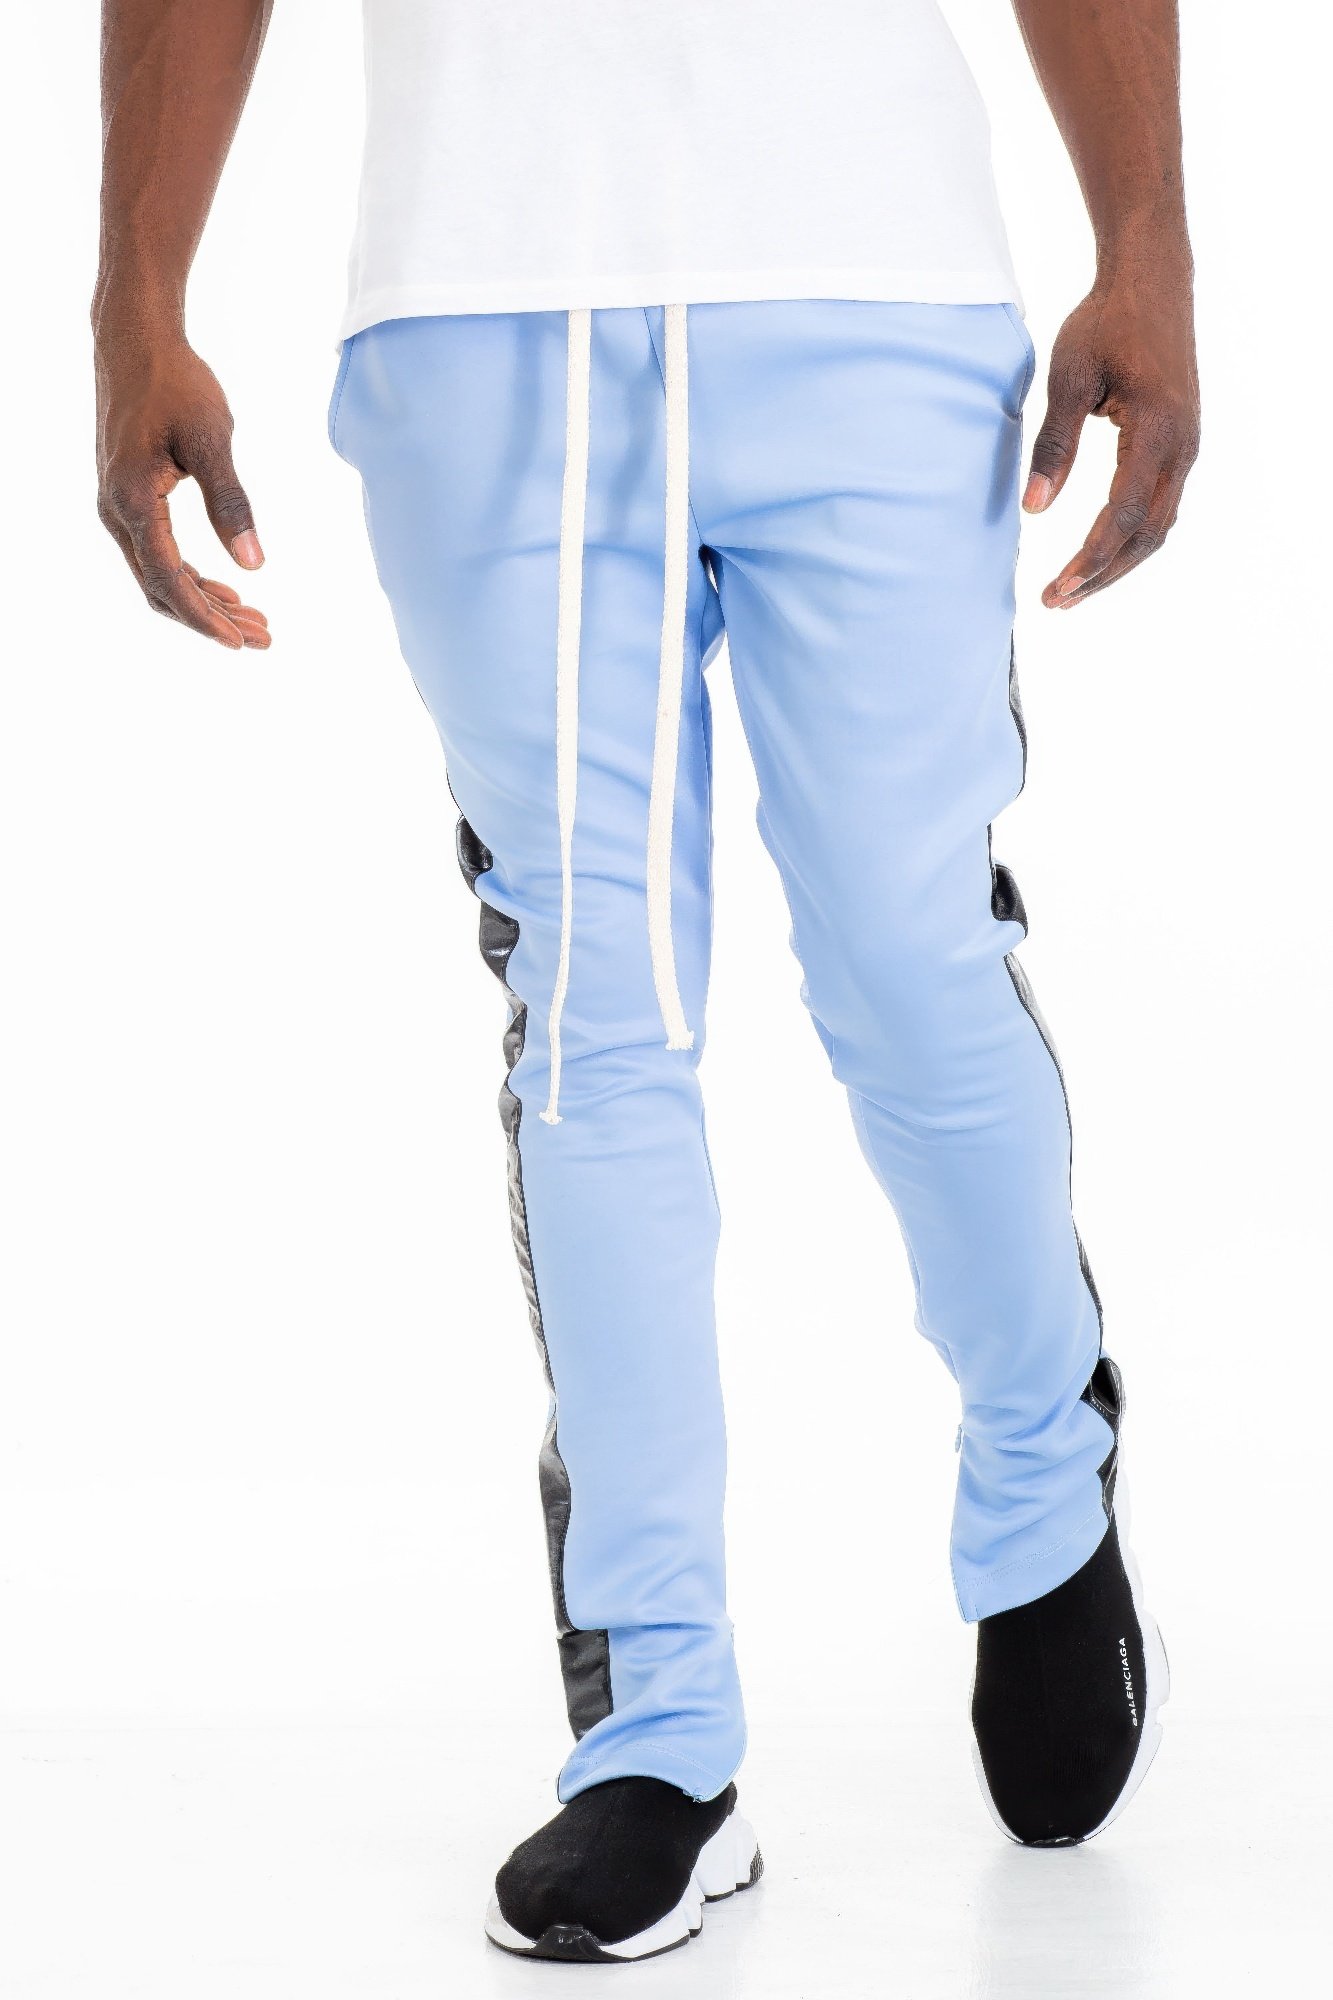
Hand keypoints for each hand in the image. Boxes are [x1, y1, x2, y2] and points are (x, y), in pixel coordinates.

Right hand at [95, 328, 269, 649]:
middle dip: (212, 619)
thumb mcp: (211, 440)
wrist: (136, 340)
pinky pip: (158, 554)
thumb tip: (254, 564)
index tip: (241, 643)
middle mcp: (117, 512)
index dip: (205, 617)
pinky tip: (229, 588)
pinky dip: (193, 577)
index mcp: (132, 501)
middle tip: (264, 639)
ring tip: (256, 621)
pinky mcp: (129, 498)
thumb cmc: (175, 382)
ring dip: (206, 602)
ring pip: (160, 576)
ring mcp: (119, 507)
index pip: (168, 579)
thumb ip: (231, 504)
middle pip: (162, 589)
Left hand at [1023, 263, 1199, 608]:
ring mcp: (1188, 445)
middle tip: (1056, 601)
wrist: (1151, 279)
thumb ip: (1053, 445)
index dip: (1088, 560)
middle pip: (1146, 536)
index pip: (1121, 517)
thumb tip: (1034, 509)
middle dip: (1101, 575)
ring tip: (1073, 588)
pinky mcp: (1182, 442)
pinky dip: (1131, 536)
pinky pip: (1162, 504)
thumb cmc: (1105, 321)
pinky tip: (1101, 551)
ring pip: (1158, 525)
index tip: (1056, 589)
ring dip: (1117, 562)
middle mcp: (1183, 446)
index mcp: (1156, 431)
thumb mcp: (1068, 379)